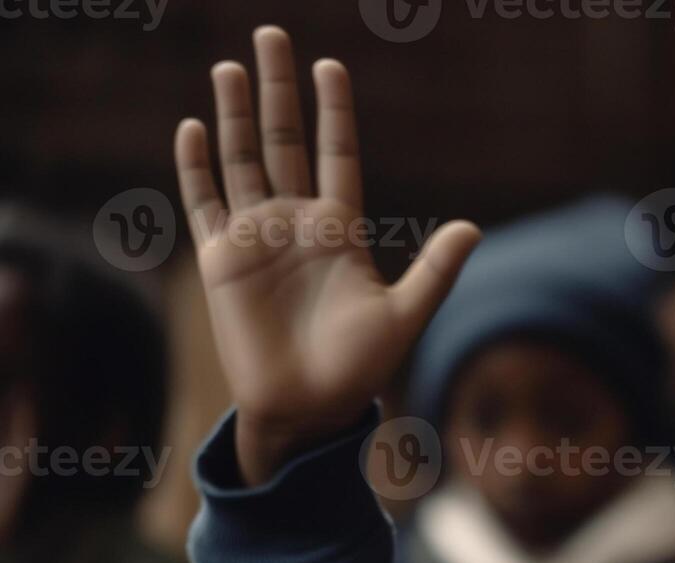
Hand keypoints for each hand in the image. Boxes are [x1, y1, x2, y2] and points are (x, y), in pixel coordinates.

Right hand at [174, 25, 480, 484]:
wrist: (308, 408)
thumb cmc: (360, 368)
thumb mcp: (406, 314)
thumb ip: (436, 269)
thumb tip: (474, 227)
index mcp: (340, 229)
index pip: (336, 153)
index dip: (332, 111)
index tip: (330, 66)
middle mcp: (296, 223)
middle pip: (283, 141)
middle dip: (278, 90)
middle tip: (272, 34)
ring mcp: (256, 238)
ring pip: (242, 160)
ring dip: (236, 114)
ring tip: (233, 65)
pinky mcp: (221, 262)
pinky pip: (205, 203)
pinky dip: (197, 166)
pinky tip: (196, 126)